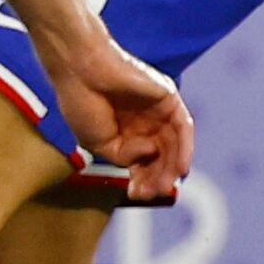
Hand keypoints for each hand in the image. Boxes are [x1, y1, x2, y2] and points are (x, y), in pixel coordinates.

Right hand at [42, 33, 193, 204]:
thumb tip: (150, 154)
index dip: (143, 180)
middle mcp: (146, 122)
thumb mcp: (99, 143)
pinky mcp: (168, 96)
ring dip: (171, 168)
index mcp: (127, 132)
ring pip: (173, 145)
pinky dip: (184, 148)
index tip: (135, 195)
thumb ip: (125, 156)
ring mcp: (158, 110)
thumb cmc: (82, 102)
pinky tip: (180, 168)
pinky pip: (183, 126)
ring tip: (164, 186)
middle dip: (158, 178)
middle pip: (162, 156)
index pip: (144, 162)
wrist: (78, 68)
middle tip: (152, 194)